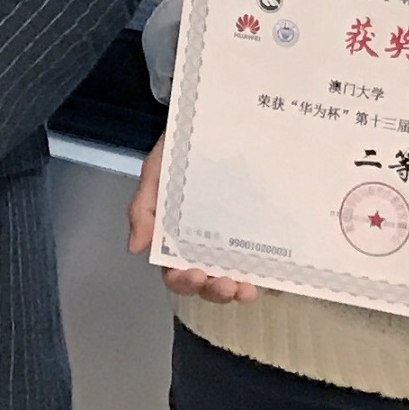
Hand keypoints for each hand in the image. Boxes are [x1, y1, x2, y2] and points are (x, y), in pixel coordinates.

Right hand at [128, 132, 261, 302]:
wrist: (214, 117)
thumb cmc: (178, 149)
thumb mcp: (156, 172)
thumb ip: (143, 208)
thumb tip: (135, 248)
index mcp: (177, 237)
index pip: (176, 271)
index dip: (185, 282)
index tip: (196, 274)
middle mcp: (206, 244)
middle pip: (208, 283)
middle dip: (216, 292)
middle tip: (228, 285)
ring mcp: (234, 240)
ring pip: (236, 278)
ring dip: (240, 291)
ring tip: (249, 287)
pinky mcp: (259, 231)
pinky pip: (264, 260)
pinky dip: (267, 274)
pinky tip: (273, 275)